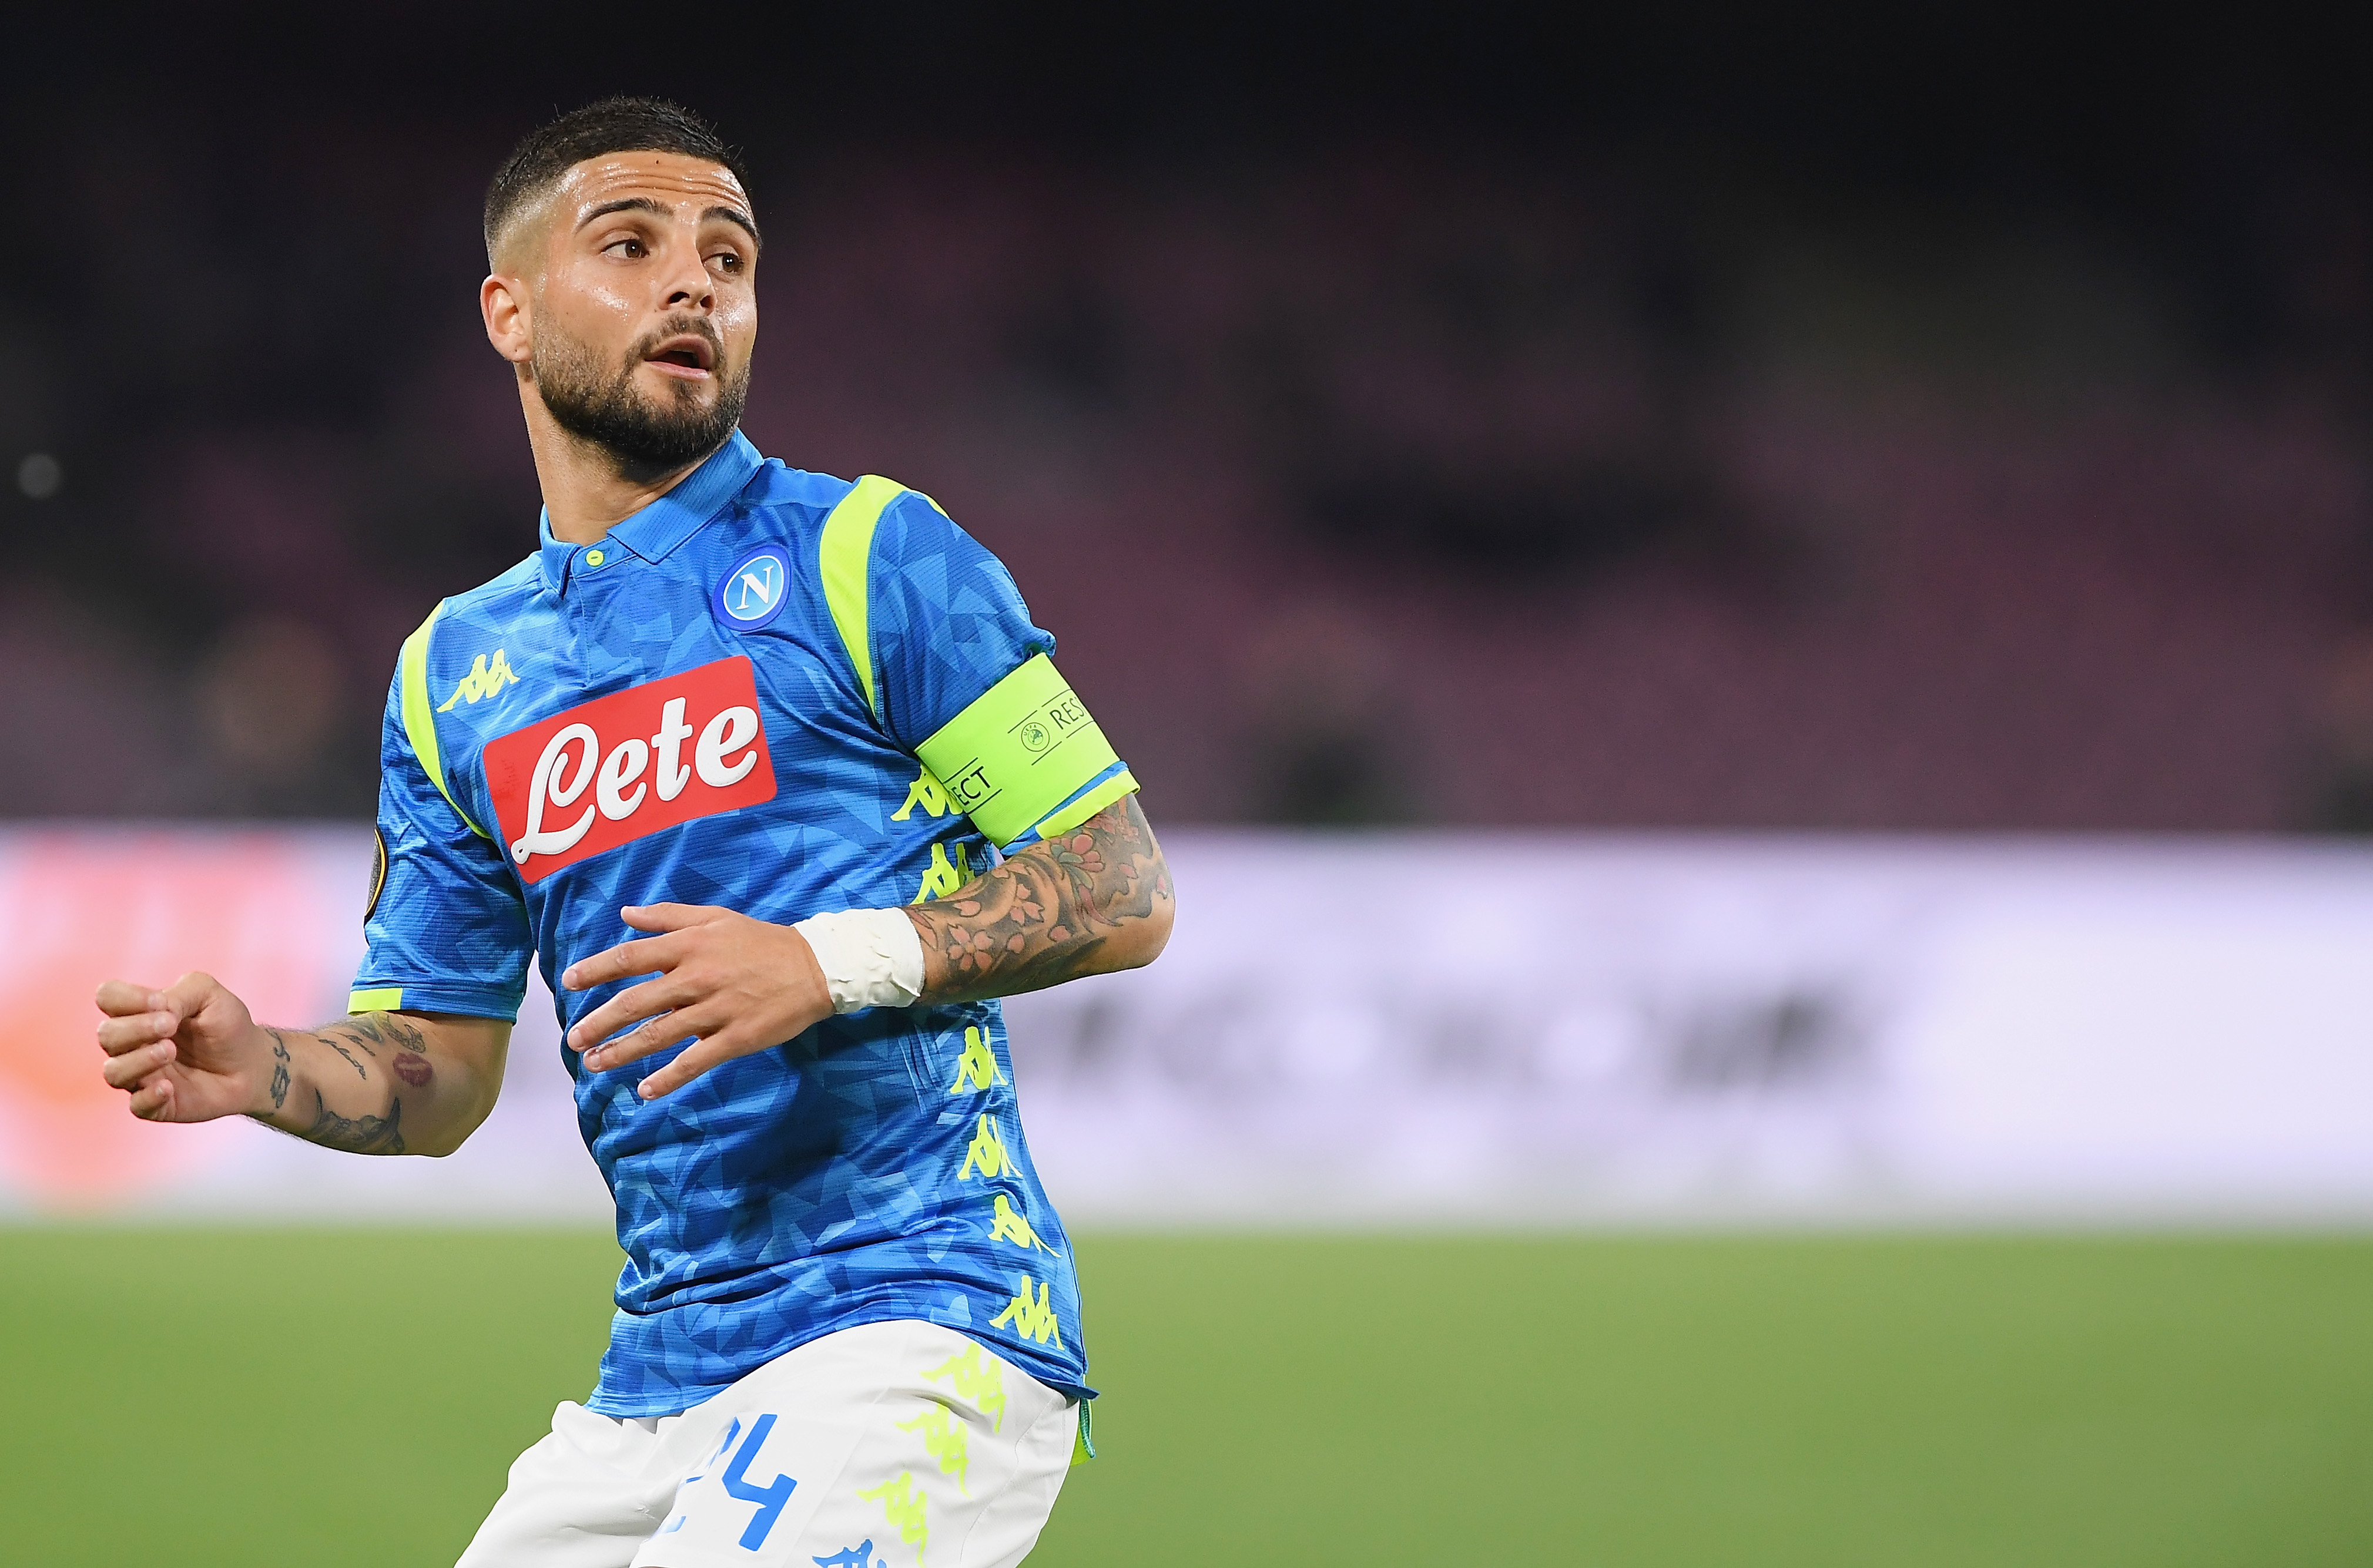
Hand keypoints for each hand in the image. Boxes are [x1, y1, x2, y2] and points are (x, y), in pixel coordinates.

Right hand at [93, 972, 274, 1122]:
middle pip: (106, 1034)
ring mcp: (141, 1076)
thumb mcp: (209, 995)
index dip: (126, 998)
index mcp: (139, 1012)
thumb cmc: (227, 1026)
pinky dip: (148, 1095)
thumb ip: (180, 993)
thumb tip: (156, 1009)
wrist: (253, 1065)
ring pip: (113, 1071)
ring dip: (138, 1060)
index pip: (108, 997)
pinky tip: (169, 1087)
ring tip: (170, 1052)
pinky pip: (136, 1105)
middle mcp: (133, 1044)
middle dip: (136, 1028)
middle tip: (170, 1026)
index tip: (162, 1002)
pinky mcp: (155, 1104)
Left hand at [562, 904, 832, 1099]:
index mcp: (690, 945)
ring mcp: (717, 1010)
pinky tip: (646, 1089)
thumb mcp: (715, 917)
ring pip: (660, 1034)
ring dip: (623, 1051)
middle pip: (638, 1002)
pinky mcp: (737, 1037)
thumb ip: (668, 916)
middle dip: (600, 1021)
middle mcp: (698, 977)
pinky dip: (669, 1077)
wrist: (816, 966)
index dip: (597, 970)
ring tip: (595, 1064)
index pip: (632, 956)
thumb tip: (626, 914)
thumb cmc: (760, 941)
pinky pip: (696, 1061)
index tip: (569, 983)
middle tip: (573, 1039)